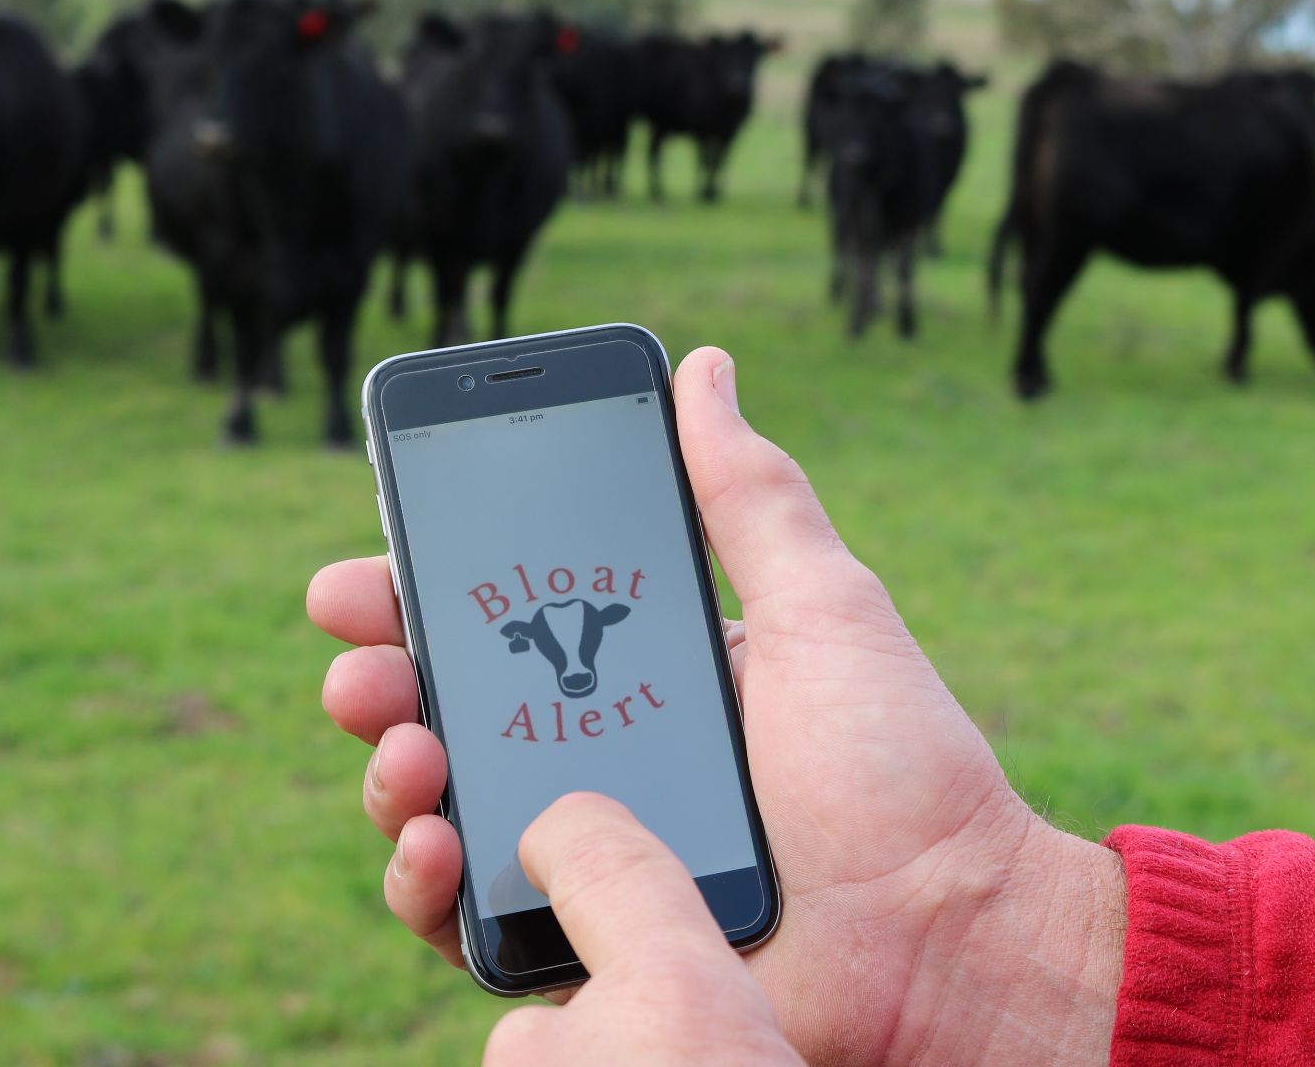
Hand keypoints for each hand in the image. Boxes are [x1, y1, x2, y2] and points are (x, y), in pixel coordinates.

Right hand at [309, 347, 1125, 1065]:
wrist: (947, 935)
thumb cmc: (899, 767)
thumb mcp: (824, 609)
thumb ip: (750, 498)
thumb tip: (702, 368)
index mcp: (646, 673)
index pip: (507, 624)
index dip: (424, 595)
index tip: (366, 571)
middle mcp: (600, 760)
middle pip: (450, 712)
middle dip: (383, 680)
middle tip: (366, 667)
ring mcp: (586, 857)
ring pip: (440, 810)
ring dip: (393, 772)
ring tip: (408, 748)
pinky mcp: (585, 946)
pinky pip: (469, 923)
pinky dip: (425, 886)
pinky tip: (433, 847)